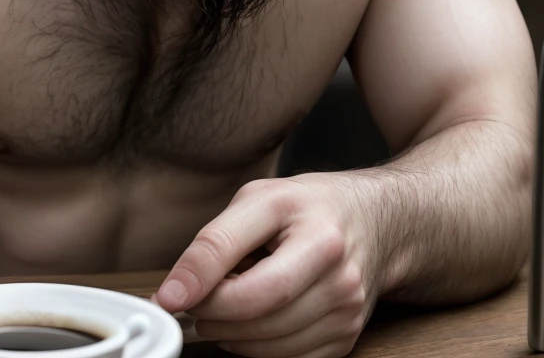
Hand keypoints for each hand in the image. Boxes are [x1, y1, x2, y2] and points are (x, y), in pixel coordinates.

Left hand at [155, 176, 377, 357]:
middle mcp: (340, 277)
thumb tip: (174, 291)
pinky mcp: (347, 337)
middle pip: (260, 317)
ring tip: (215, 309)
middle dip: (213, 314)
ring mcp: (347, 312)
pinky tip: (247, 321)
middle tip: (191, 300)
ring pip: (272, 346)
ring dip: (230, 334)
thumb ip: (215, 242)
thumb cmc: (309, 206)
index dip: (203, 291)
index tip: (169, 299)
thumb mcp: (259, 200)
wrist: (373, 222)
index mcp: (319, 235)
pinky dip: (258, 347)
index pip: (254, 283)